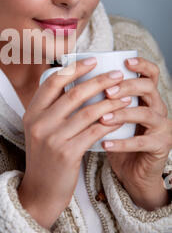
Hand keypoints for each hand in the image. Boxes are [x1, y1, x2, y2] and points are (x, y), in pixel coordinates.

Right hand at [18, 59, 129, 229]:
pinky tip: (121, 118)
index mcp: (31, 113)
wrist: (40, 192)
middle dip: (99, 81)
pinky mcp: (67, 154)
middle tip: (118, 74)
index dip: (74, 68)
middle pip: (74, 94)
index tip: (93, 60)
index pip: (52, 82)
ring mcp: (52, 139)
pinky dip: (110, 123)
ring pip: (88, 112)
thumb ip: (52, 109)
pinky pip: (94, 132)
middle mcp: (39, 123)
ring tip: (126, 95)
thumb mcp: (39, 130)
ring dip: (111, 102)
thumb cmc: (45, 158)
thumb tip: (77, 84)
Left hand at [99, 56, 171, 208]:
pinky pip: (142, 142)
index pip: (150, 73)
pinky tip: (104, 143)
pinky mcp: (161, 146)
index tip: (123, 62)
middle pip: (148, 88)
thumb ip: (100, 98)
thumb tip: (71, 80)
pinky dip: (121, 143)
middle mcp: (157, 107)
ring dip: (122, 114)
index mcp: (146, 96)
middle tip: (106, 92)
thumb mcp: (110, 114)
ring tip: (102, 118)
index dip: (140, 64)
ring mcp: (162, 126)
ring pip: (146, 113)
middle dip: (126, 87)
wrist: (132, 171)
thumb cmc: (117, 137)